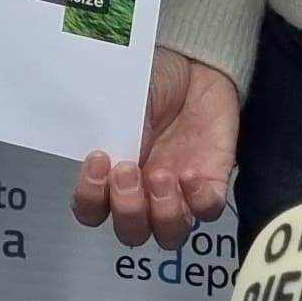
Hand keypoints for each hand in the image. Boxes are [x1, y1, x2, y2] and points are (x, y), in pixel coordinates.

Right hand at [70, 49, 239, 248]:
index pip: (93, 210)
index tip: (99, 159)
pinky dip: (198, 200)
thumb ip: (107, 126)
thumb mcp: (122, 100)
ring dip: (163, 213)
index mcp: (114, 176)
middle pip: (132, 232)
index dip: (91, 196)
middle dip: (127, 209)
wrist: (194, 66)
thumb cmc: (154, 83)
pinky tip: (191, 174)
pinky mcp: (211, 184)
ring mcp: (180, 193)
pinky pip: (206, 210)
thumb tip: (97, 138)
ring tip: (162, 176)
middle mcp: (145, 192)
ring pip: (170, 234)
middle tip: (128, 170)